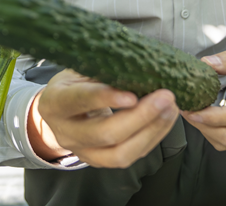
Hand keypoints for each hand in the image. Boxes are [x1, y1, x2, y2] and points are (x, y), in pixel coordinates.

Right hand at [28, 69, 179, 168]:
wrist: (60, 111)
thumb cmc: (73, 84)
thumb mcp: (78, 70)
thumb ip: (102, 70)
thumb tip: (139, 64)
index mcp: (55, 103)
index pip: (79, 100)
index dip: (106, 98)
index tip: (133, 94)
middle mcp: (66, 132)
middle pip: (105, 134)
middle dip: (140, 117)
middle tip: (166, 97)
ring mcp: (83, 152)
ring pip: (120, 154)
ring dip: (151, 131)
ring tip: (170, 108)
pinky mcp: (100, 162)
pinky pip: (131, 156)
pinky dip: (152, 137)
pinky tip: (165, 118)